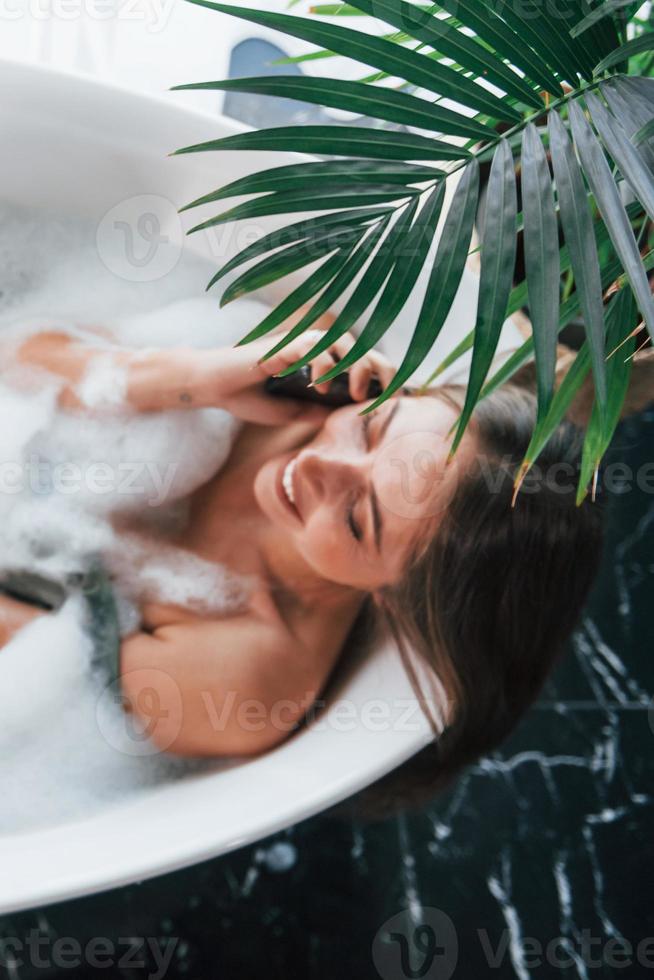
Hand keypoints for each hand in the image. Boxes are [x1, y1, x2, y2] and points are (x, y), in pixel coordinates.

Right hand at [201, 327, 395, 426]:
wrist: (216, 388)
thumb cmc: (250, 398)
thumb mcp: (291, 412)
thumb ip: (317, 412)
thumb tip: (347, 417)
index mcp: (321, 365)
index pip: (363, 362)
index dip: (384, 375)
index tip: (394, 399)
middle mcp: (316, 350)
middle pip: (364, 348)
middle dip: (382, 370)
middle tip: (383, 397)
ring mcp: (301, 345)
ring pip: (345, 342)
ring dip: (358, 366)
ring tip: (357, 393)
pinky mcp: (285, 344)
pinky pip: (315, 346)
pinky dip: (324, 365)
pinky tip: (321, 387)